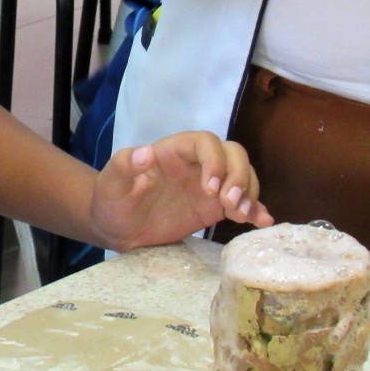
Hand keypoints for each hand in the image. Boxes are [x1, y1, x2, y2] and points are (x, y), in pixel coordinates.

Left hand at [90, 131, 272, 251]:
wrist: (116, 229)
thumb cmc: (111, 201)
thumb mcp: (110, 185)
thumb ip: (123, 167)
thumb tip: (144, 152)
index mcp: (171, 152)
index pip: (204, 142)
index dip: (214, 160)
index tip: (210, 188)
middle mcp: (194, 164)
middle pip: (232, 154)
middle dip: (238, 175)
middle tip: (230, 203)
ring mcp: (207, 186)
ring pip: (242, 175)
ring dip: (249, 192)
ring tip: (242, 215)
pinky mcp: (213, 208)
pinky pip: (242, 203)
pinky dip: (255, 210)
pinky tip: (261, 222)